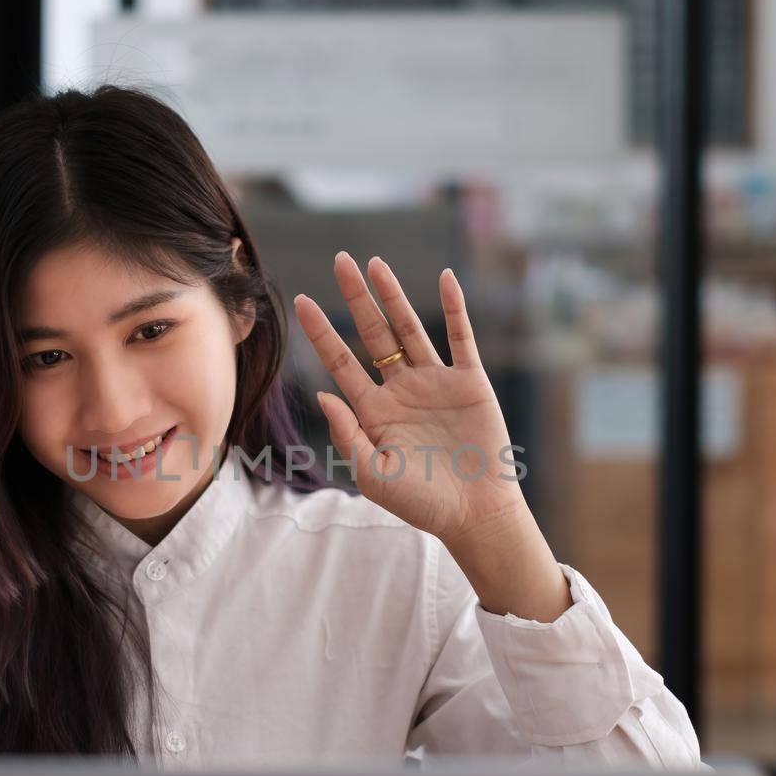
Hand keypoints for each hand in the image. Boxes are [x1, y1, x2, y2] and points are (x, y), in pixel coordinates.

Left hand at [292, 252, 526, 548]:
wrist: (474, 514)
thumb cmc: (421, 503)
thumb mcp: (373, 474)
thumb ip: (347, 434)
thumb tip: (323, 394)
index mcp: (374, 411)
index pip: (341, 361)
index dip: (321, 332)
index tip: (302, 301)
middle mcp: (401, 390)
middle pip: (373, 334)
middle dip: (356, 298)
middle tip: (339, 261)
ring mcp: (435, 383)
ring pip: (410, 329)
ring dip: (394, 296)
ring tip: (376, 263)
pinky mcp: (469, 383)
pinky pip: (460, 338)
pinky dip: (454, 308)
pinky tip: (445, 279)